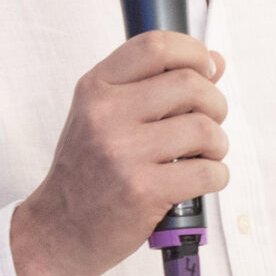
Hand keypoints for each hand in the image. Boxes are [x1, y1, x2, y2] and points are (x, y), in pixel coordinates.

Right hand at [9, 31, 228, 275]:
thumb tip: (214, 61)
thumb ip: (151, 87)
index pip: (155, 45)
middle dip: (215, 104)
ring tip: (202, 155)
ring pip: (205, 129)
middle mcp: (105, 114)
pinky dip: (216, 176)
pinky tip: (198, 179)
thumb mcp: (101, 117)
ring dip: (217, 144)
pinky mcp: (143, 190)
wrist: (58, 229)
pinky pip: (208, 172)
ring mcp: (123, 152)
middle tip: (207, 122)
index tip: (206, 67)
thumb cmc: (86, 172)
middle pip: (190, 84)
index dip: (193, 52)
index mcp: (95, 88)